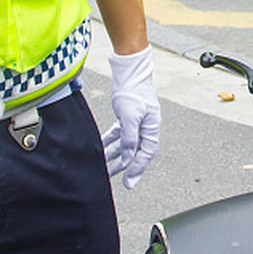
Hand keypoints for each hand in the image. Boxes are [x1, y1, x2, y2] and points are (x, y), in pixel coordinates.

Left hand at [100, 47, 162, 187]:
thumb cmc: (133, 90)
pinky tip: (101, 147)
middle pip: (135, 152)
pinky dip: (110, 142)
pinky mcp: (127, 116)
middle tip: (115, 179)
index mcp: (151, 128)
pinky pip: (119, 134)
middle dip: (124, 166)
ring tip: (104, 168)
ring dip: (114, 156)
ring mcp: (136, 122)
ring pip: (125, 144)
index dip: (136, 169)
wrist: (129, 71)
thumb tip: (128, 156)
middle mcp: (145, 127)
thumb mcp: (130, 116)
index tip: (128, 183)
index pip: (145, 154)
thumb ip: (129, 138)